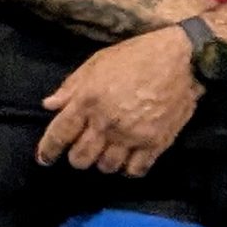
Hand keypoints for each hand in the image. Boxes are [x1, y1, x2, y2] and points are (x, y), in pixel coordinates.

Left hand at [38, 29, 198, 175]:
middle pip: (81, 158)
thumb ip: (72, 86)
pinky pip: (135, 170)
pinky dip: (128, 169)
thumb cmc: (137, 55)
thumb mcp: (98, 62)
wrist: (182, 59)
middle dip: (76, 158)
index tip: (44, 158)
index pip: (59, 134)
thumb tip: (49, 105)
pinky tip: (128, 159)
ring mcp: (131, 136)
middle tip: (81, 151)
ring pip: (106, 167)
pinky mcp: (155, 144)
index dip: (48, 150)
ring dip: (102, 163)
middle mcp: (107, 122)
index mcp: (89, 99)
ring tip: (106, 153)